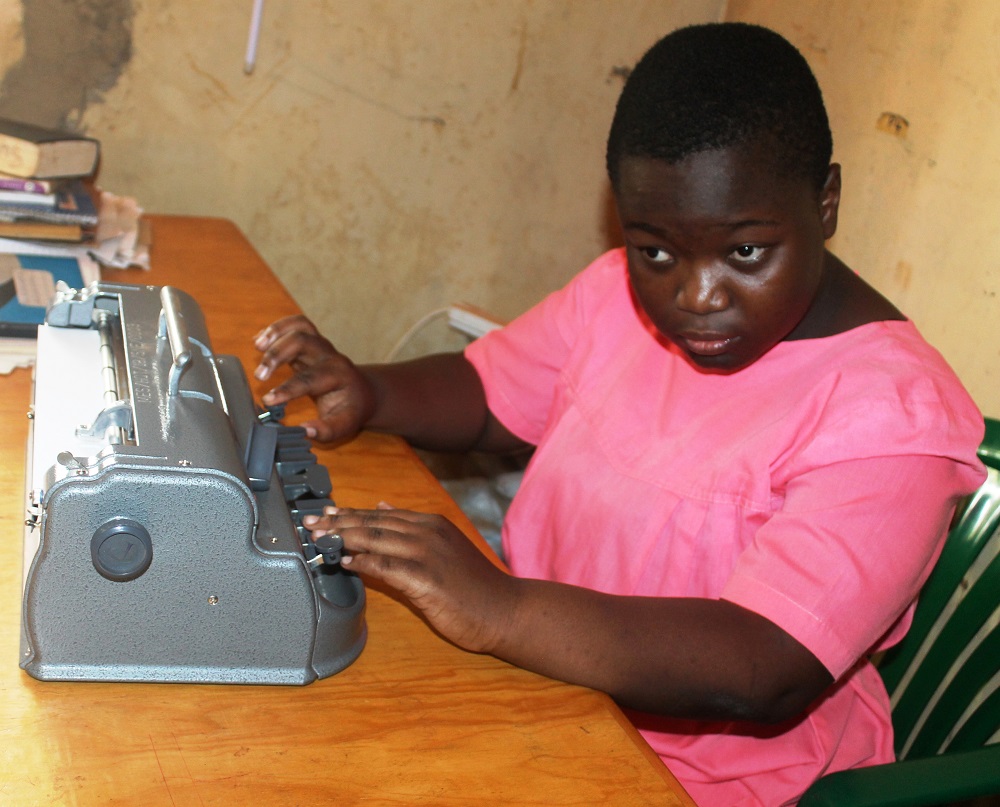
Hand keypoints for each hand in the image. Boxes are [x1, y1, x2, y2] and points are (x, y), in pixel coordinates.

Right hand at [253, 315, 373, 441]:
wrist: (364, 392)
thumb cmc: (351, 409)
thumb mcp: (345, 425)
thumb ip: (327, 430)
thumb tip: (305, 431)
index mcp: (338, 376)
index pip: (310, 379)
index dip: (287, 389)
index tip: (269, 401)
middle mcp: (330, 356)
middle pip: (303, 342)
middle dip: (277, 355)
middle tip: (259, 376)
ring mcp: (322, 346)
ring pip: (301, 326)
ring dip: (276, 332)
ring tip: (257, 346)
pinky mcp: (313, 342)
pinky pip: (297, 324)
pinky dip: (278, 328)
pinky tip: (260, 340)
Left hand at [304, 503, 515, 652]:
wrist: (504, 610)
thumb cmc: (474, 586)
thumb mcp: (445, 546)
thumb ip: (413, 528)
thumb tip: (382, 506)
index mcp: (431, 523)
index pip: (381, 513)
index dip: (351, 513)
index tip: (326, 513)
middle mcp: (427, 532)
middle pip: (373, 522)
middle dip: (337, 522)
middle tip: (310, 522)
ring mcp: (427, 554)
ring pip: (375, 539)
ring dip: (342, 538)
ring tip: (318, 539)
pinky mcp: (425, 578)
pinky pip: (385, 566)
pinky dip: (362, 562)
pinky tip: (343, 562)